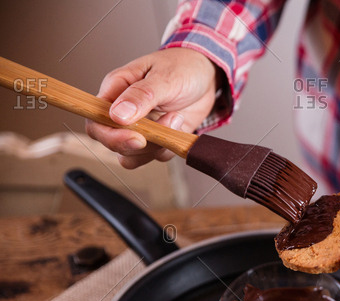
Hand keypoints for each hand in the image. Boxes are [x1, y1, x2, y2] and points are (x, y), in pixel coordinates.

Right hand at [86, 48, 221, 167]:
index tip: (136, 137)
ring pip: (133, 156)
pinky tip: (180, 126)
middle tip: (163, 128)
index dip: (109, 135)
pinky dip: (170, 148)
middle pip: (112, 143)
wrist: (207, 75)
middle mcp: (123, 112)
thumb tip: (117, 115)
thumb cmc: (182, 67)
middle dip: (139, 144)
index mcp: (116, 91)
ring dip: (156, 146)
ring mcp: (141, 128)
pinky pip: (157, 156)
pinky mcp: (158, 139)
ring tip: (175, 118)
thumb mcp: (164, 77)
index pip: (95, 121)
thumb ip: (141, 96)